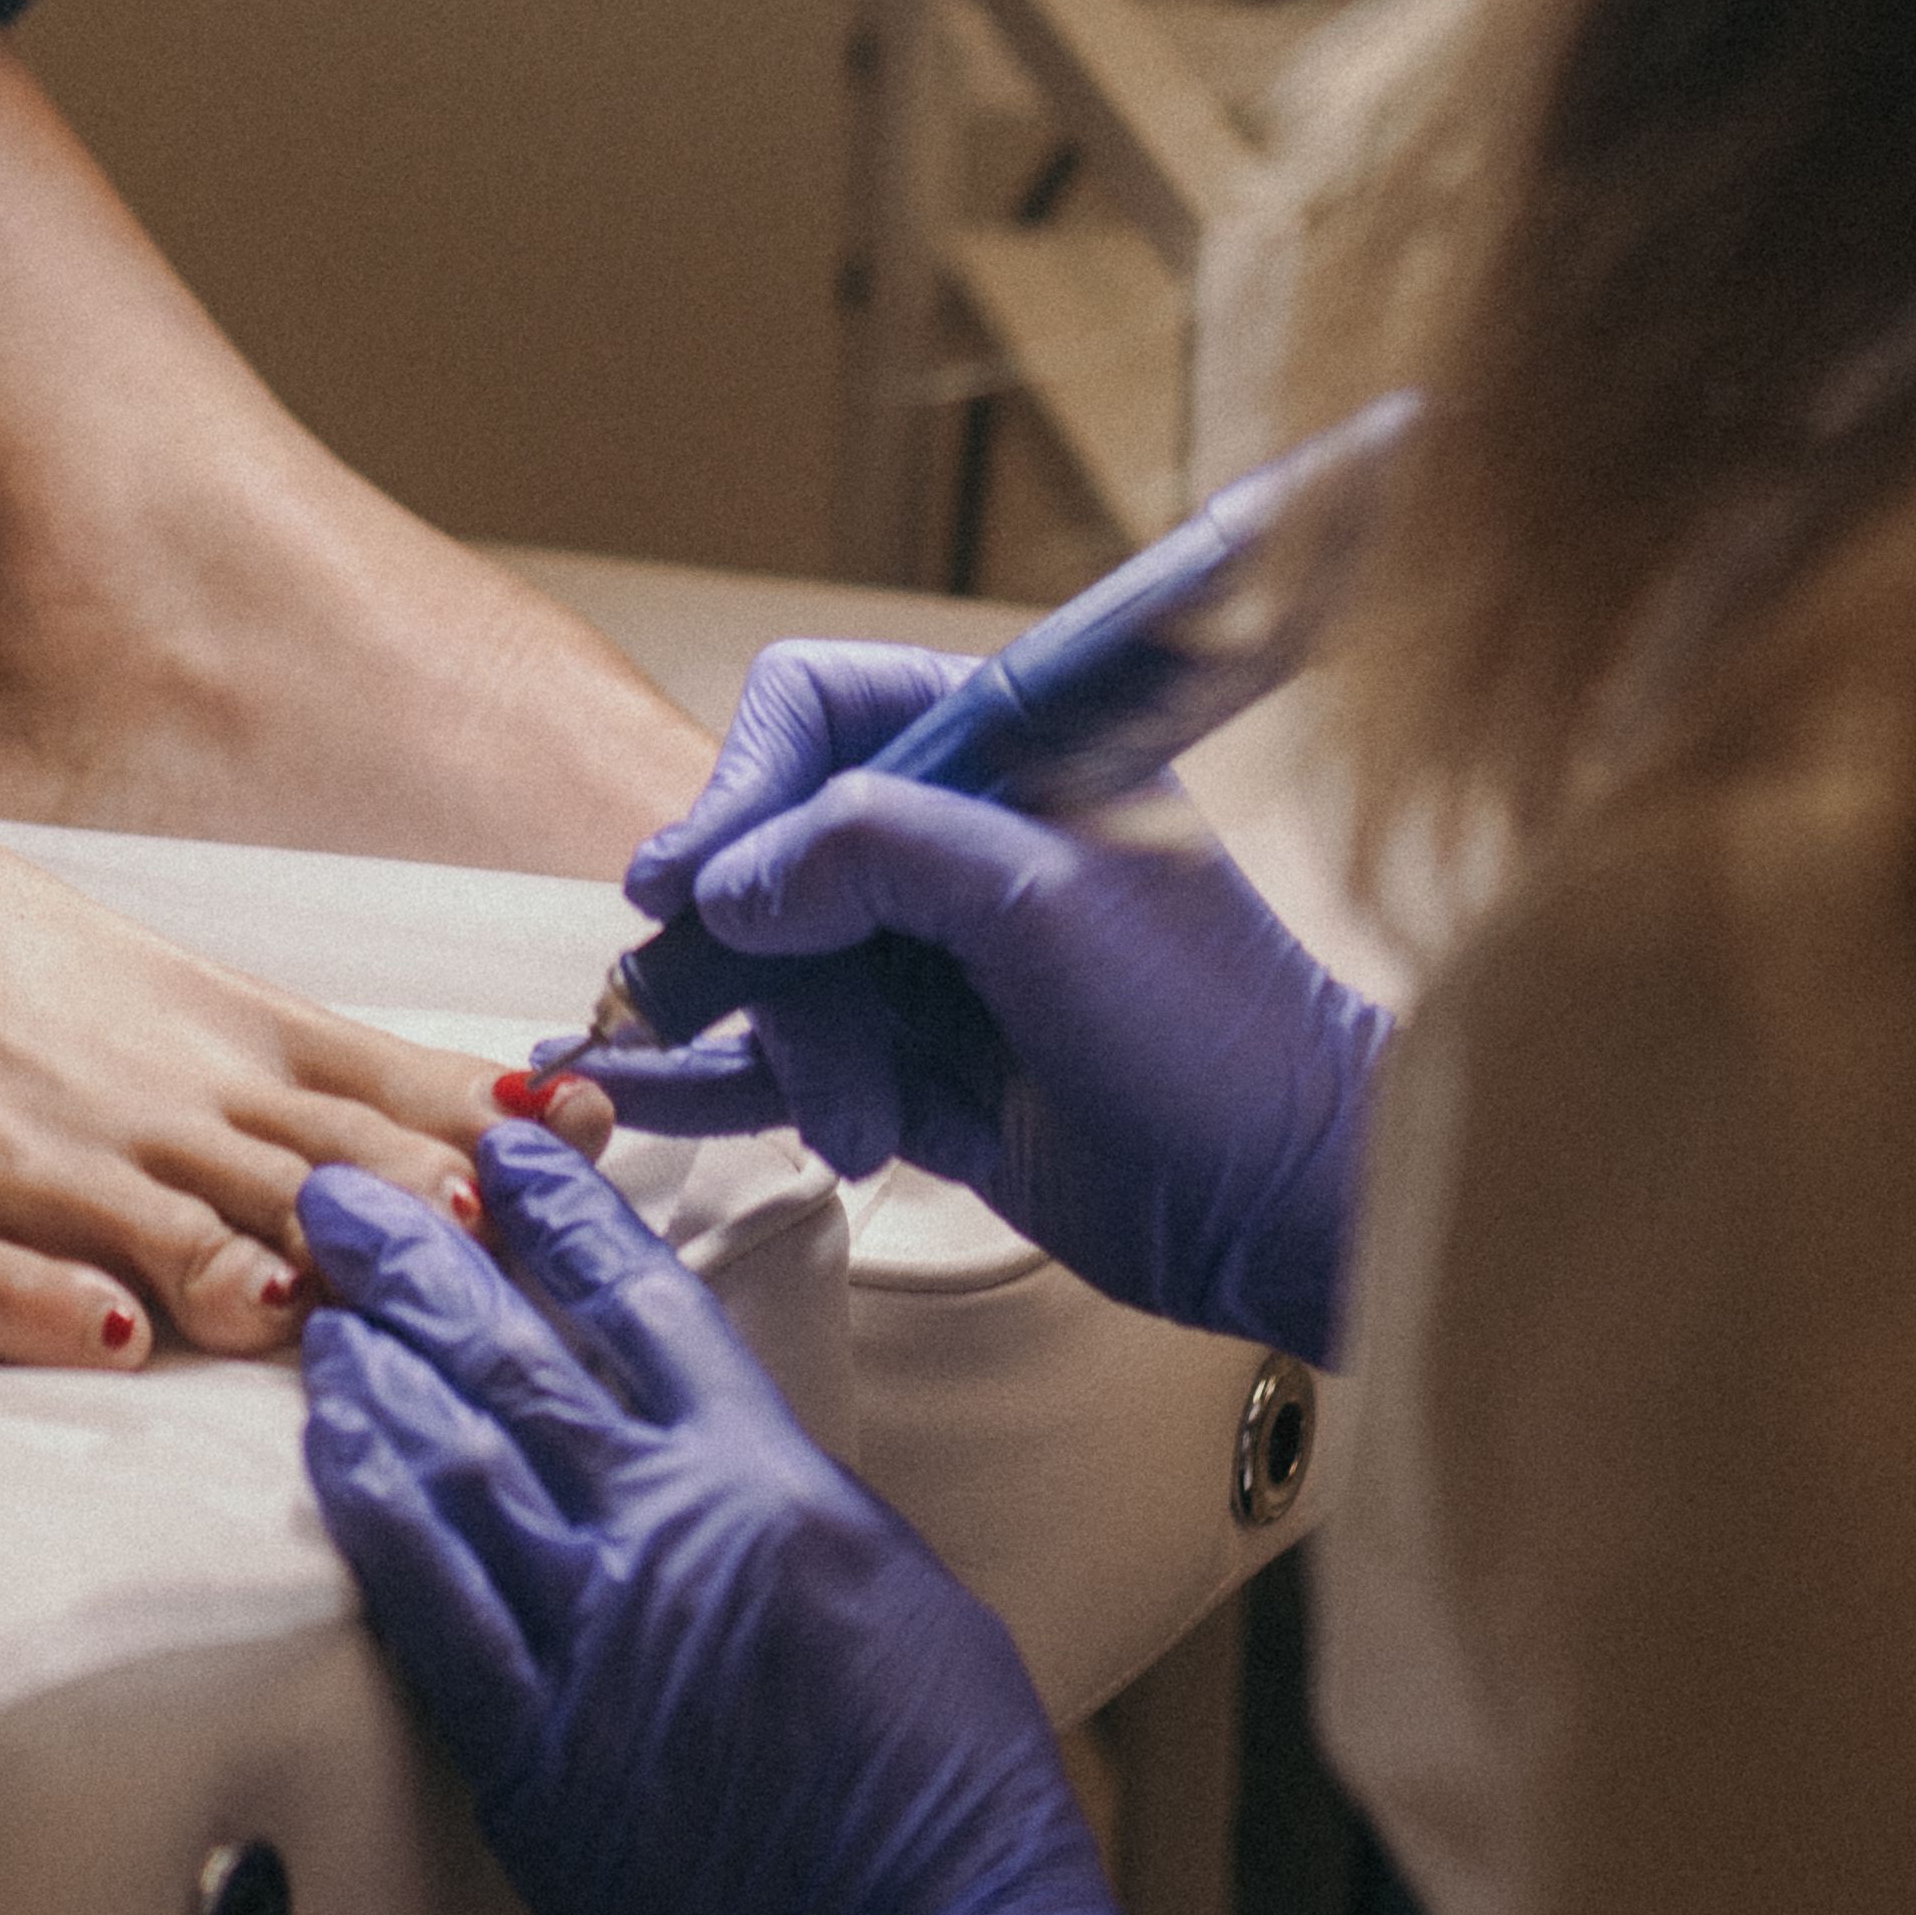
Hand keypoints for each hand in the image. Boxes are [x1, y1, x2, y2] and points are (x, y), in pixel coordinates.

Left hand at [298, 1127, 1217, 1914]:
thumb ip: (804, 1523)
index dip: (564, 1219)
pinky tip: (331, 1444)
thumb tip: (734, 1474)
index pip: (648, 1310)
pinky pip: (427, 1600)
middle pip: (519, 1360)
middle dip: (424, 1259)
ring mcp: (597, 1648)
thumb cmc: (963, 1826)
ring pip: (453, 1460)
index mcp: (784, 1492)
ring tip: (321, 1300)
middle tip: (345, 1192)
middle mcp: (678, 1542)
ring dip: (377, 1365)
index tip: (507, 1151)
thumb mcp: (912, 1611)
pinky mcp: (537, 1762)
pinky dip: (370, 1502)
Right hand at [588, 645, 1389, 1363]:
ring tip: (857, 1122)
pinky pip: (777, 1057)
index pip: (816, 707)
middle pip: (770, 848)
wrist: (1280, 1207)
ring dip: (784, 1049)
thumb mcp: (1040, 901)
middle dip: (761, 951)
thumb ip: (871, 848)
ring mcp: (929, 957)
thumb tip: (730, 886)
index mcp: (1003, 750)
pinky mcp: (912, 1065)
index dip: (742, 783)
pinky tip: (635, 1097)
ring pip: (769, 968)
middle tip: (754, 1020)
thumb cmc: (1209, 1034)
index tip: (691, 880)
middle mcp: (954, 840)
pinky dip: (713, 1080)